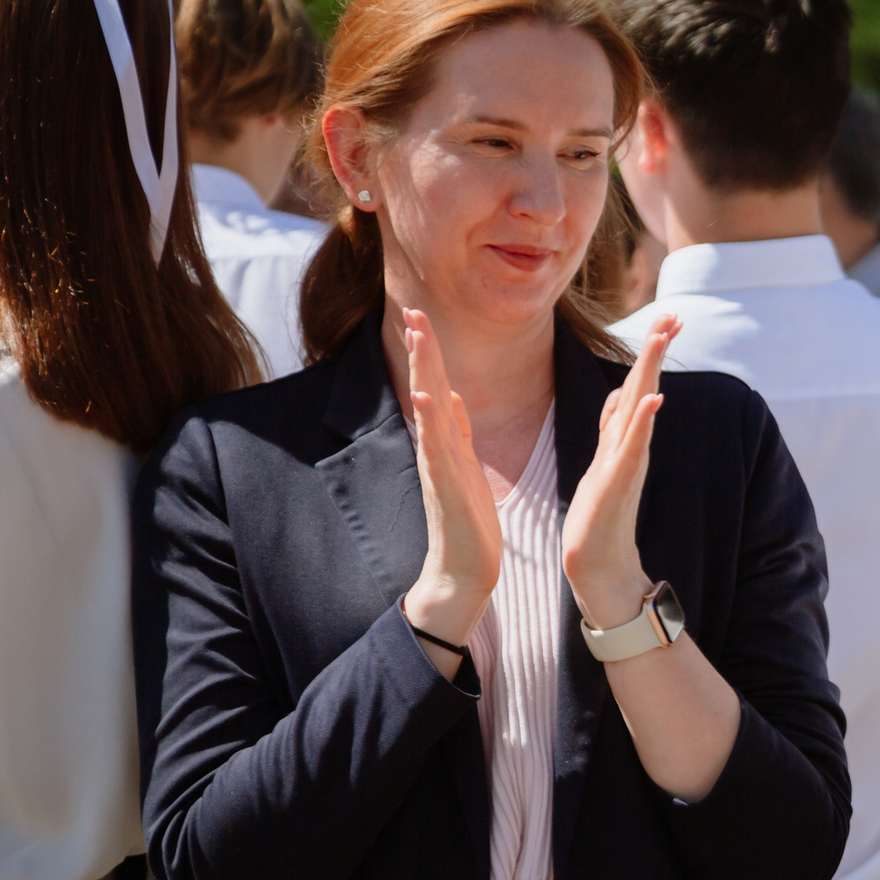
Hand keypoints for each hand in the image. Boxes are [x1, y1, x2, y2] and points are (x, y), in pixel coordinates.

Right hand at [399, 308, 501, 666]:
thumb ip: (455, 431)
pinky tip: (426, 399)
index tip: (422, 315)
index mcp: (447, 442)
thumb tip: (448, 394)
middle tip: (413, 309)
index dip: (430, 352)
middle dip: (421, 350)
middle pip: (427, 388)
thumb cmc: (467, 521)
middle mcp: (437, 448)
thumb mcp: (465, 465)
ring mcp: (438, 466)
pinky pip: (436, 450)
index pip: (436, 386)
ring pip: (428, 410)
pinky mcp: (446, 488)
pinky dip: (431, 424)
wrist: (465, 569)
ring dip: (422, 372)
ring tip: (417, 337)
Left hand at [564, 313, 676, 628]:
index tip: (665, 321)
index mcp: (622, 438)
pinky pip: (634, 445)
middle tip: (675, 317)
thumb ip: (618, 430)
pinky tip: (655, 399)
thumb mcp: (606, 461)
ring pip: (640, 407)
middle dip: (657, 351)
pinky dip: (644, 421)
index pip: (636, 386)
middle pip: (643, 387)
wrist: (596, 564)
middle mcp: (628, 444)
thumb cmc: (600, 518)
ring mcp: (626, 462)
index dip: (648, 354)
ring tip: (662, 339)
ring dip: (651, 372)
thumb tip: (629, 399)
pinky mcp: (620, 482)